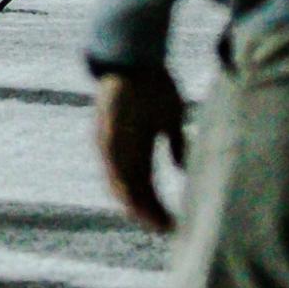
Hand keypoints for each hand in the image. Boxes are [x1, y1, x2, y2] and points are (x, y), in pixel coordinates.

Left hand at [93, 66, 186, 233]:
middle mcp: (120, 151)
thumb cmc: (154, 84)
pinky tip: (135, 201)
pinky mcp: (105, 136)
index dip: (158, 206)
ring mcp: (111, 144)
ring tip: (153, 222)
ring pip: (120, 185)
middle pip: (132, 191)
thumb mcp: (170, 117)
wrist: (135, 58)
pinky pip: (113, 167)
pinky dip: (123, 186)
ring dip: (136, 205)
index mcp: (136, 149)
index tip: (174, 223)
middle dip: (148, 213)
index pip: (145, 186)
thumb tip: (182, 168)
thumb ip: (175, 143)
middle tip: (166, 230)